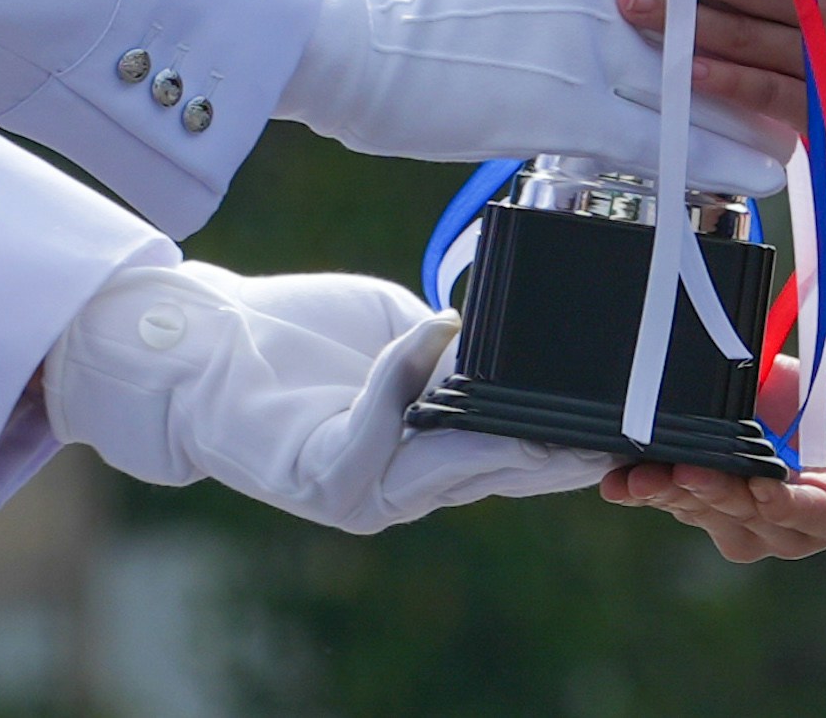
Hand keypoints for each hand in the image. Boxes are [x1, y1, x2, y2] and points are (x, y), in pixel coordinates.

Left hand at [40, 261, 604, 533]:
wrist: (205, 348)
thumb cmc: (299, 338)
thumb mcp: (399, 335)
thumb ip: (454, 352)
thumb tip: (503, 347)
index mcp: (425, 456)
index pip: (508, 455)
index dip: (563, 440)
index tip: (620, 421)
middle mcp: (401, 488)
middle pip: (495, 470)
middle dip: (555, 451)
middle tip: (616, 431)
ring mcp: (363, 491)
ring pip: (449, 466)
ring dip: (500, 433)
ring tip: (554, 411)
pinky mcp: (321, 475)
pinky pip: (375, 437)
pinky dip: (403, 381)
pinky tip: (429, 334)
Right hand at [276, 0, 791, 193]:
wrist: (347, 36)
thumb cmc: (411, 1)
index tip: (782, 1)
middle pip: (706, 14)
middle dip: (767, 45)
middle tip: (821, 66)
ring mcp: (583, 44)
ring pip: (698, 77)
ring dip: (760, 105)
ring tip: (809, 123)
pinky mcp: (563, 106)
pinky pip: (662, 135)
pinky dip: (719, 154)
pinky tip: (762, 172)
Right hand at [600, 364, 825, 560]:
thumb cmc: (813, 415)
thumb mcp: (752, 388)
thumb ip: (711, 380)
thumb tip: (664, 341)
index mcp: (722, 492)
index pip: (672, 495)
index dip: (641, 488)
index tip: (611, 477)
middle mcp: (749, 519)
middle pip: (699, 509)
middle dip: (668, 491)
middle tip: (640, 473)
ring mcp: (792, 527)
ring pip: (744, 518)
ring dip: (717, 497)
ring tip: (691, 472)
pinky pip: (802, 514)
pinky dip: (779, 502)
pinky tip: (761, 486)